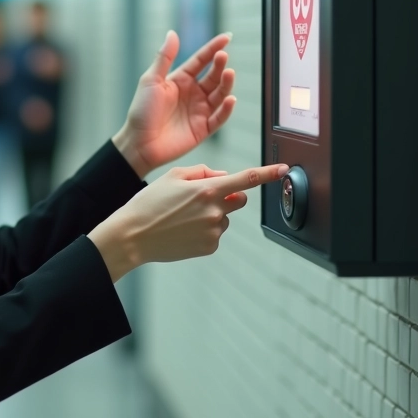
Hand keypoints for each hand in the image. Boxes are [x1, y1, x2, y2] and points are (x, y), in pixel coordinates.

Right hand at [88, 162, 287, 281]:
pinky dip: (204, 230)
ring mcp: (213, 231)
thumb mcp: (173, 176)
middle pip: (239, 200)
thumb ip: (202, 171)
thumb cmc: (150, 203)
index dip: (268, 173)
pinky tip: (184, 230)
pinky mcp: (209, 247)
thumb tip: (223, 177)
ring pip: (224, 218)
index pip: (246, 179)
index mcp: (207, 189)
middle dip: (229, 196)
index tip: (283, 169)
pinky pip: (215, 234)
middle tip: (203, 197)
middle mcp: (215, 211)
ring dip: (212, 214)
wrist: (133, 236)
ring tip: (183, 217)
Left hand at [113, 31, 235, 176]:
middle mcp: (193, 94)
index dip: (213, 48)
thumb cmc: (141, 112)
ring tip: (229, 74)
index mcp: (180, 80)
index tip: (227, 38)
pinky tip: (230, 99)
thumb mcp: (151, 80)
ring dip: (226, 84)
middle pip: (213, 76)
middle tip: (223, 56)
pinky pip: (219, 117)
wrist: (139, 143)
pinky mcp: (203, 128)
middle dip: (220, 65)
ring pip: (220, 94)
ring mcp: (199, 111)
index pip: (201, 60)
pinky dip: (227, 109)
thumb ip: (164, 57)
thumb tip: (173, 33)